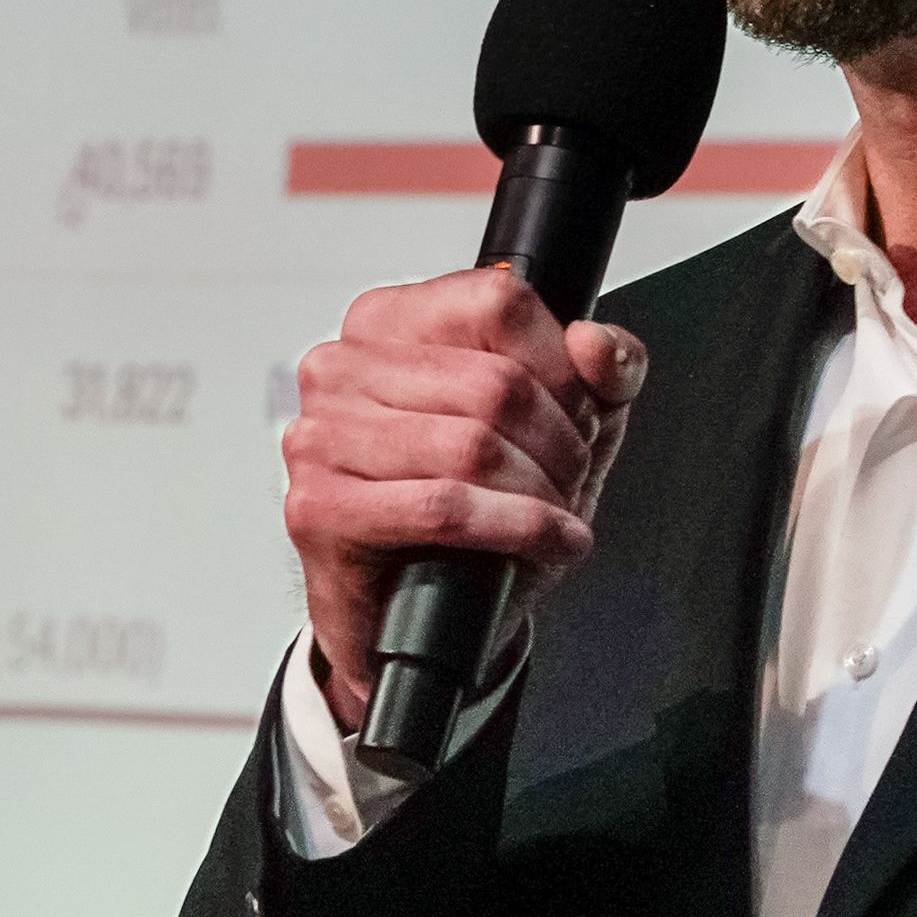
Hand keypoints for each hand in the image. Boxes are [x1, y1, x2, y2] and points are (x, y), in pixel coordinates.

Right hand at [283, 267, 648, 732]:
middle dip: (559, 443)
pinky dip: (516, 528)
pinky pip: (444, 509)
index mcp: (385, 322)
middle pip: (494, 382)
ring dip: (540, 493)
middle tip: (571, 480)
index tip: (579, 413)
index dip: (561, 365)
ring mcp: (319, 436)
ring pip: (472, 447)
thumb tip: (598, 344)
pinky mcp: (318, 507)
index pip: (497, 302)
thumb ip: (597, 377)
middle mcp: (340, 368)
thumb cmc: (466, 518)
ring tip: (557, 515)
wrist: (405, 615)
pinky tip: (546, 541)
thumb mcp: (553, 431)